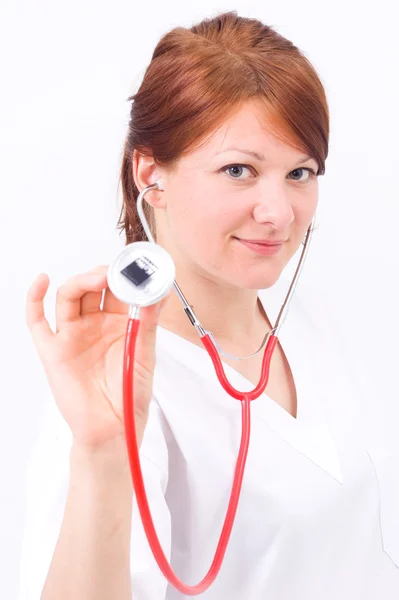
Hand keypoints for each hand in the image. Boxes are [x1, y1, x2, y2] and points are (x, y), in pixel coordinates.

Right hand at [26, 266, 165, 448]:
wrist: (113, 429)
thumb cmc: (130, 395)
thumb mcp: (145, 354)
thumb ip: (148, 323)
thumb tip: (159, 292)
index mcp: (119, 323)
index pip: (118, 289)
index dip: (125, 276)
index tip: (139, 266)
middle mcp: (94, 324)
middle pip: (93, 287)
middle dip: (105, 274)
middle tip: (119, 272)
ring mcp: (72, 335)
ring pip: (70, 296)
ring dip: (82, 281)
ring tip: (100, 277)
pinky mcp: (53, 350)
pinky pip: (37, 321)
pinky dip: (34, 299)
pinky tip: (42, 281)